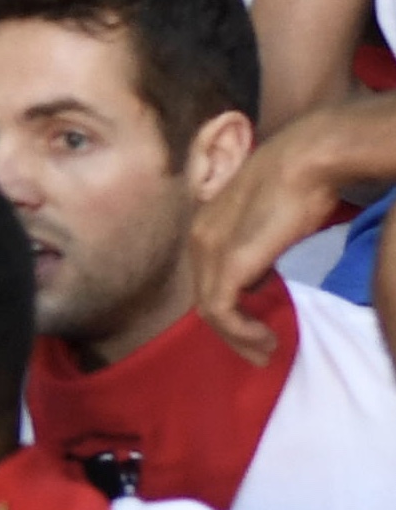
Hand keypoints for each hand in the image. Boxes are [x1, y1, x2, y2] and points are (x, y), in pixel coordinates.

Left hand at [191, 114, 347, 362]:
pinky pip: (222, 312)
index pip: (209, 276)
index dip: (229, 306)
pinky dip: (241, 332)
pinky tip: (265, 340)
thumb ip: (257, 246)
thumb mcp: (270, 218)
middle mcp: (200, 238)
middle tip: (260, 353)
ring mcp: (210, 251)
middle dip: (231, 331)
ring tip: (266, 353)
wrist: (310, 156)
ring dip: (238, 338)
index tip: (255, 328)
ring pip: (212, 310)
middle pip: (206, 297)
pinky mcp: (227, 264)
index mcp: (206, 224)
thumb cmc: (301, 179)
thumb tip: (259, 276)